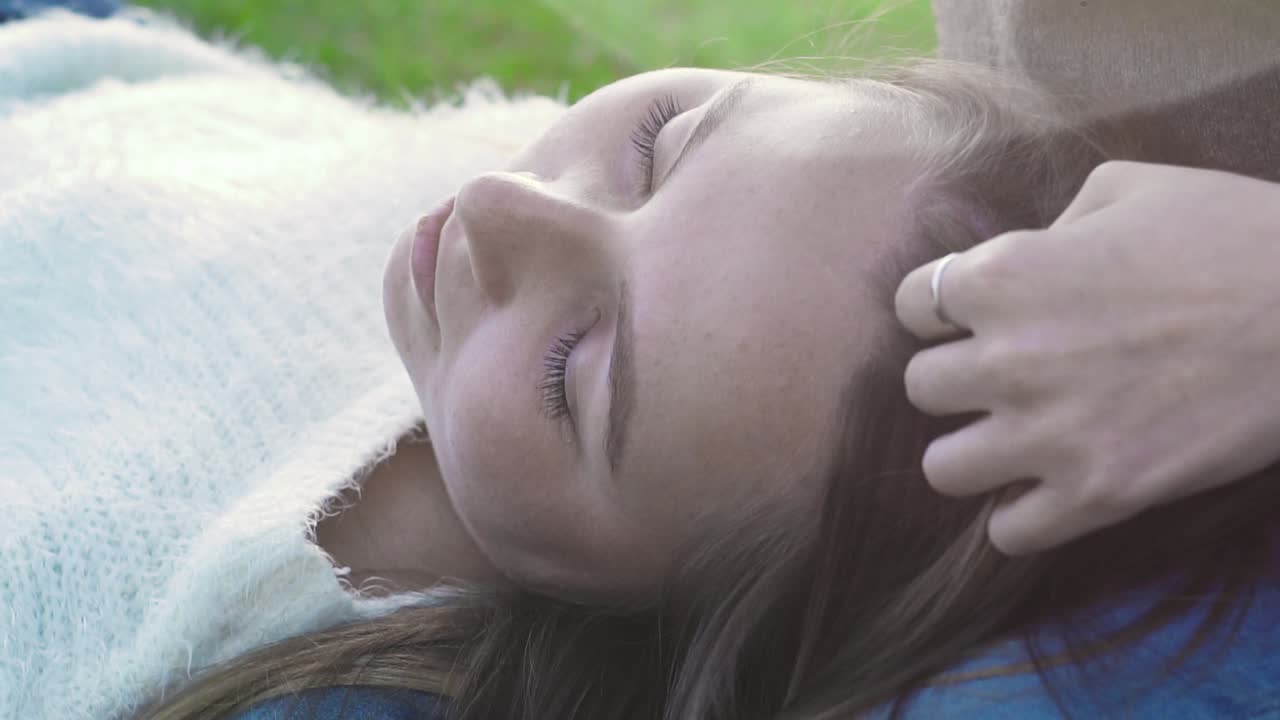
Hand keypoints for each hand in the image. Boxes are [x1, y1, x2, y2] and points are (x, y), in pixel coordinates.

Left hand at [893, 161, 1279, 554]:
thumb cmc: (1235, 234)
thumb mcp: (1128, 187)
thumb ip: (1050, 225)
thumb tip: (1025, 260)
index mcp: (1004, 275)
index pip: (909, 307)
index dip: (938, 313)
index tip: (971, 319)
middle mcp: (1008, 358)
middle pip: (919, 389)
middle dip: (955, 382)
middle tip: (1002, 379)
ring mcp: (1050, 434)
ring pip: (942, 469)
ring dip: (973, 454)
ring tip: (1014, 441)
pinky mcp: (1099, 495)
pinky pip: (1008, 534)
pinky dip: (1021, 518)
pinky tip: (1049, 491)